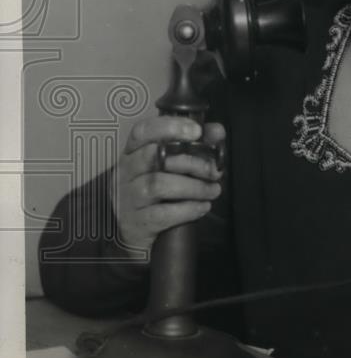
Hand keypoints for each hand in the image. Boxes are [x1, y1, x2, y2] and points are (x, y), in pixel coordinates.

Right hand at [110, 116, 224, 253]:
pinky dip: (188, 209)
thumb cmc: (156, 192)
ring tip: (212, 190)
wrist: (133, 231)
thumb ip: (195, 144)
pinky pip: (162, 213)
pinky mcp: (136, 221)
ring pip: (159, 185)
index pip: (143, 131)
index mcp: (133, 152)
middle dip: (192, 162)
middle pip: (155, 157)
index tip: (196, 131)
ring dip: (194, 187)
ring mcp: (128, 197)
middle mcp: (126, 171)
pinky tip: (202, 207)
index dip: (169, 126)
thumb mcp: (169, 166)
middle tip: (214, 171)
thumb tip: (217, 131)